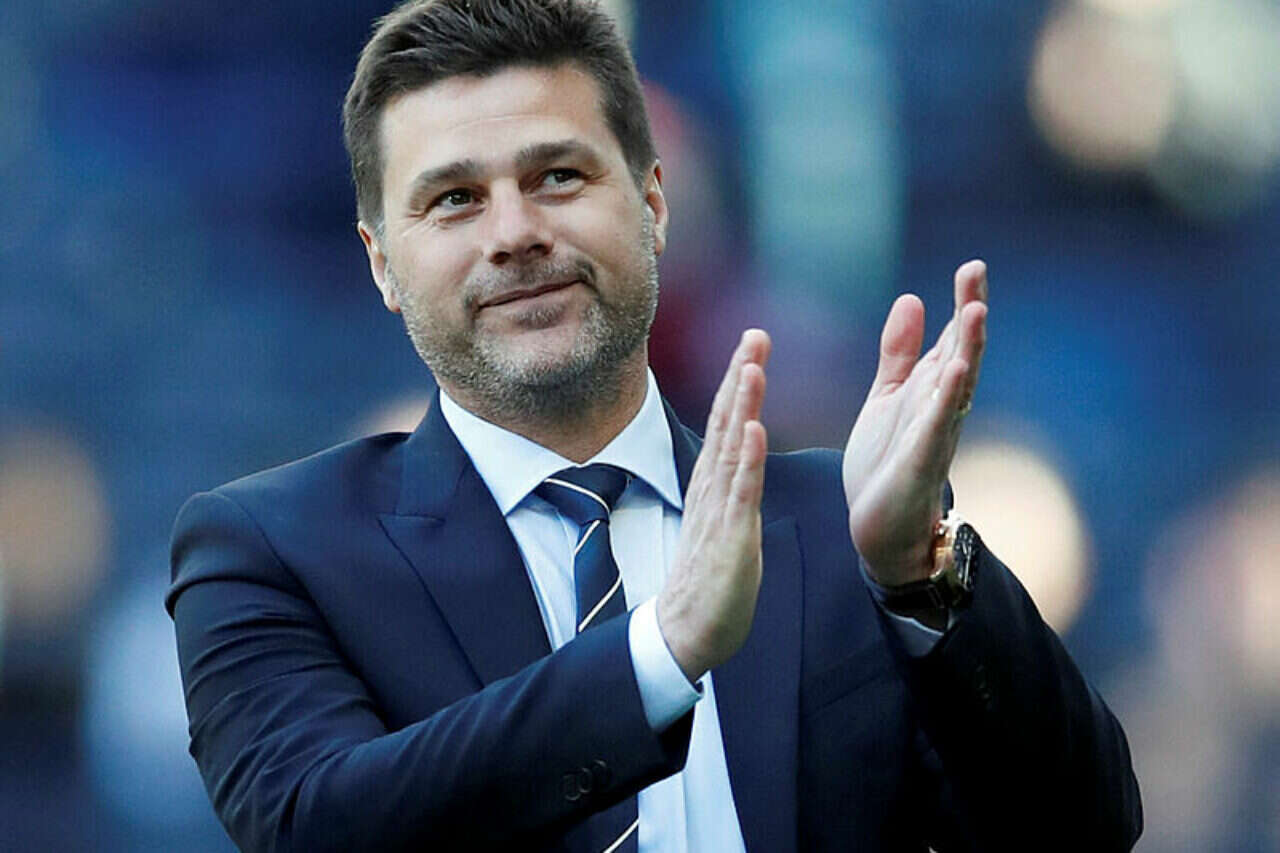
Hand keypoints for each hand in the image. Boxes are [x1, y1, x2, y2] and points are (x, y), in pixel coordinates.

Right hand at [657, 329, 770, 681]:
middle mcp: (712, 488)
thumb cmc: (709, 577)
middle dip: (741, 375)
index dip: (738, 379)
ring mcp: (720, 510)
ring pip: (733, 448)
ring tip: (753, 366)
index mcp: (713, 482)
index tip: (751, 341)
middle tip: (754, 334)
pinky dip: (749, 460)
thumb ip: (729, 483)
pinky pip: (741, 493)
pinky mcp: (731, 537)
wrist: (687, 629)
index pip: (726, 421)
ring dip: (744, 405)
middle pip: (727, 422)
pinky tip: (756, 430)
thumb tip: (741, 451)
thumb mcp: (722, 518)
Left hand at [843, 260, 987, 585]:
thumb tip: (913, 298)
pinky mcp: (919, 465)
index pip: (952, 340)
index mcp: (930, 390)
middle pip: (961, 354)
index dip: (962, 304)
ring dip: (967, 351)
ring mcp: (934, 436)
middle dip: (970, 315)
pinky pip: (936, 430)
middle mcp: (940, 409)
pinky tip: (952, 374)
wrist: (880, 529)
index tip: (972, 266)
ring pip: (956, 388)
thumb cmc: (887, 464)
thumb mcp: (888, 397)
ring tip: (975, 312)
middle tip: (975, 273)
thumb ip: (900, 353)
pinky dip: (944, 402)